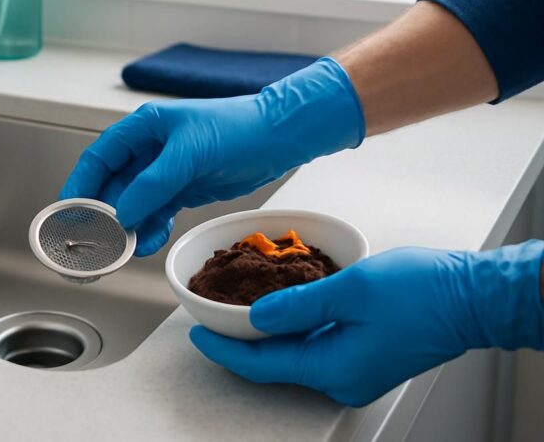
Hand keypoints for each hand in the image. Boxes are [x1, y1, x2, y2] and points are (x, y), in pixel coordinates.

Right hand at [60, 58, 364, 254]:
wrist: (278, 137)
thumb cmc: (236, 129)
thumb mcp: (189, 153)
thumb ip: (152, 184)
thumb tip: (121, 213)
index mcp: (143, 128)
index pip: (99, 157)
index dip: (81, 184)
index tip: (70, 212)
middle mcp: (149, 149)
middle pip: (113, 184)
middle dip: (103, 213)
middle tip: (95, 240)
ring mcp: (165, 171)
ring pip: (133, 203)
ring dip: (128, 226)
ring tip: (124, 249)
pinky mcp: (182, 189)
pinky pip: (155, 212)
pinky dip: (150, 228)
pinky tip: (147, 243)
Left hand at [190, 242, 543, 406]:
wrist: (474, 297)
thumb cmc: (422, 291)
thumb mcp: (350, 289)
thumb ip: (297, 305)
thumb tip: (256, 317)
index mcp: (334, 369)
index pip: (262, 365)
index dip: (224, 349)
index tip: (194, 333)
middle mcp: (342, 380)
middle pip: (275, 364)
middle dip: (240, 342)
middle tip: (209, 317)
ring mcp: (355, 372)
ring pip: (294, 356)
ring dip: (266, 335)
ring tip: (234, 310)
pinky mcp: (365, 359)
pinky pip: (315, 348)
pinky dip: (292, 331)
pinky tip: (280, 309)